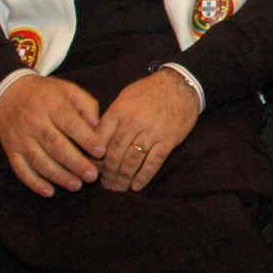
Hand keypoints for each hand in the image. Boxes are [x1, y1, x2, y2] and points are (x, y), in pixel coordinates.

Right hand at [0, 74, 102, 196]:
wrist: (10, 94)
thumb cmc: (48, 94)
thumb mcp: (69, 91)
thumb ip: (87, 106)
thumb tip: (99, 128)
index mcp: (52, 105)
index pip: (71, 124)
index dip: (86, 139)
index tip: (101, 152)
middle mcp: (35, 122)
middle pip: (55, 145)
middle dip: (75, 163)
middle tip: (92, 176)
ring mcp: (21, 138)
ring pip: (39, 160)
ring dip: (58, 176)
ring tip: (76, 185)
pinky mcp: (11, 150)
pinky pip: (21, 170)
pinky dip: (34, 183)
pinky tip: (49, 191)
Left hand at [96, 68, 201, 192]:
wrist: (180, 85)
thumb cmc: (149, 91)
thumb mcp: (125, 98)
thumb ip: (111, 118)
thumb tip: (96, 140)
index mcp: (119, 111)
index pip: (101, 140)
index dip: (95, 158)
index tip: (92, 168)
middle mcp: (134, 122)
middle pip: (115, 154)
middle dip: (108, 172)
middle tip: (105, 184)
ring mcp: (152, 132)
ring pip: (133, 161)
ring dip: (124, 177)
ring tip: (118, 187)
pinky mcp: (168, 139)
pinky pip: (153, 162)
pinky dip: (144, 176)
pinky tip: (137, 186)